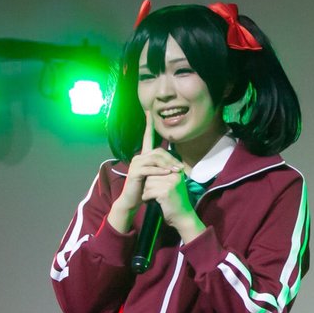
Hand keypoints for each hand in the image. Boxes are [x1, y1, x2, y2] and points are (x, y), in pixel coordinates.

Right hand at [108, 113, 184, 228]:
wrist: (132, 200)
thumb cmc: (144, 188)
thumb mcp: (155, 175)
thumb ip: (162, 167)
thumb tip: (175, 163)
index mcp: (143, 156)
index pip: (147, 137)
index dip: (148, 125)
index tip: (148, 112)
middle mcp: (138, 157)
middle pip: (158, 151)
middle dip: (171, 158)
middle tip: (181, 168)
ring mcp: (136, 164)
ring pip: (155, 159)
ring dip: (168, 164)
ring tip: (177, 171)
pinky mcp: (135, 172)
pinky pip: (150, 169)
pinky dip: (160, 171)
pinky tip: (167, 174)